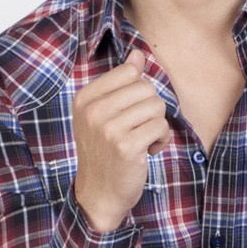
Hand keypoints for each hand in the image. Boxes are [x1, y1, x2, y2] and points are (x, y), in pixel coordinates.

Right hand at [72, 49, 169, 230]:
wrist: (99, 193)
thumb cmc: (106, 151)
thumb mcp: (104, 114)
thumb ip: (121, 83)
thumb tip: (138, 54)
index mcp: (85, 99)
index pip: (129, 72)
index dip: (139, 92)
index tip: (129, 112)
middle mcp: (94, 111)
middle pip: (146, 88)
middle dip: (151, 109)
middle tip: (138, 129)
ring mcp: (108, 129)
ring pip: (157, 106)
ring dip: (157, 126)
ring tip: (142, 140)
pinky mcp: (126, 146)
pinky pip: (161, 127)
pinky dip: (161, 140)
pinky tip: (148, 151)